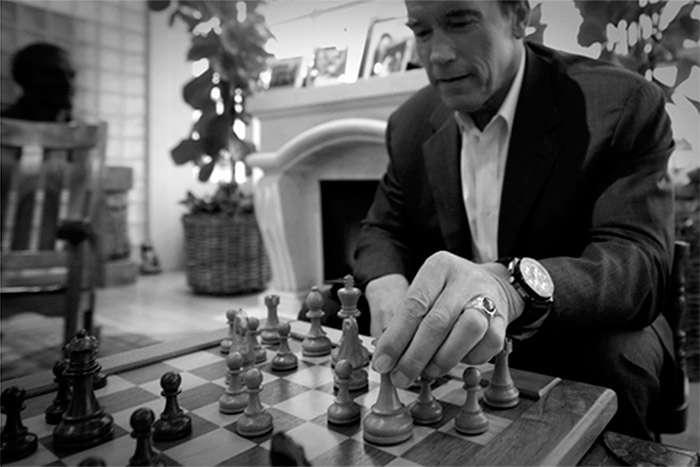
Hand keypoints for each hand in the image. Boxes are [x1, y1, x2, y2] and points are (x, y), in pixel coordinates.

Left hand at [371, 251, 523, 387]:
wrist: (493, 284)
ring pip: (468, 331)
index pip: (413, 305)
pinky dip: (470, 358)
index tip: (382, 363)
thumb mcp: (425, 294)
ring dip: (443, 359)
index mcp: (438, 267)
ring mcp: (488, 297)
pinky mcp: (504, 318)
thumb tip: (386, 358)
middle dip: (415, 356)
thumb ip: (405, 323)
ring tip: (428, 373)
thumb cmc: (448, 294)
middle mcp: (464, 279)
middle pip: (438, 322)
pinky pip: (489, 344)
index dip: (396, 339)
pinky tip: (457, 360)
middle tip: (401, 377)